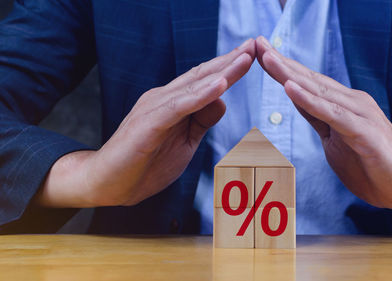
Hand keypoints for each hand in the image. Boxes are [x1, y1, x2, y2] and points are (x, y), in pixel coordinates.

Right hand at [36, 39, 255, 207]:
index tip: (252, 55)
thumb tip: (222, 101)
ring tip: (245, 58)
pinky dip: (201, 95)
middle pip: (202, 76)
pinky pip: (180, 106)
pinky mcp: (149, 123)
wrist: (108, 184)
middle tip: (255, 45)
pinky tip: (220, 85)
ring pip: (194, 86)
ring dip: (221, 71)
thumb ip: (201, 120)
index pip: (204, 80)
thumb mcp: (185, 142)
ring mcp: (155, 108)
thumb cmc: (145, 164)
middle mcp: (164, 98)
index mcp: (173, 102)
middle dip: (230, 60)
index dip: (228, 67)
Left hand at [256, 36, 391, 211]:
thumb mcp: (334, 139)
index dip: (282, 68)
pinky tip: (291, 88)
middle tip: (257, 43)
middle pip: (310, 80)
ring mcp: (360, 115)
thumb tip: (297, 98)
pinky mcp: (366, 132)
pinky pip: (333, 115)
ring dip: (291, 75)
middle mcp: (351, 102)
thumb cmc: (370, 165)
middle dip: (281, 62)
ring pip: (319, 91)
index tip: (259, 52)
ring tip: (267, 58)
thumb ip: (318, 118)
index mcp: (342, 104)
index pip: (307, 83)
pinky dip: (311, 101)